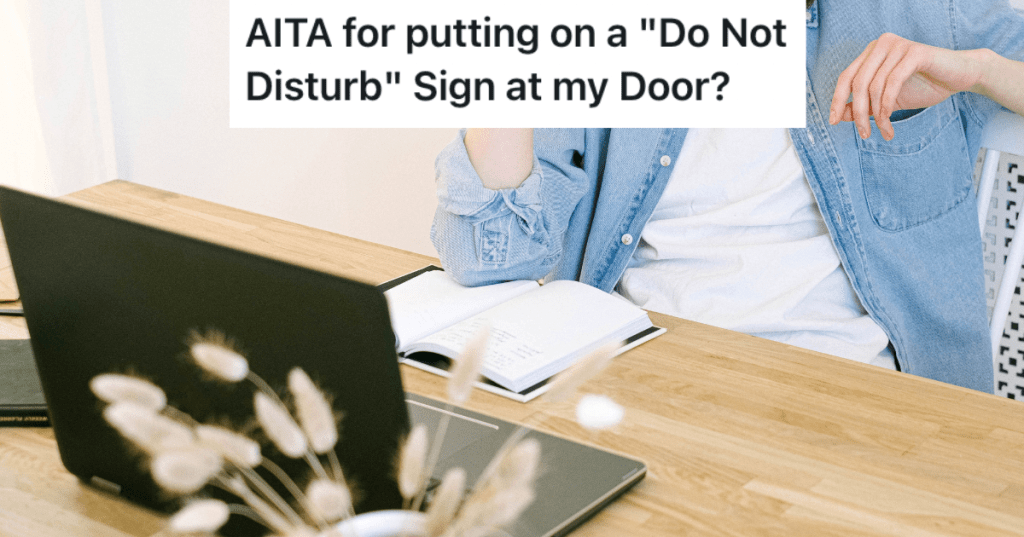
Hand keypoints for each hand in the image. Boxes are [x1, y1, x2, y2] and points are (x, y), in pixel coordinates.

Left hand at [829, 33, 985, 140]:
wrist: (960, 76)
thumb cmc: (923, 85)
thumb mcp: (887, 100)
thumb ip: (863, 105)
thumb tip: (839, 115)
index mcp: (871, 53)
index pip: (846, 77)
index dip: (838, 100)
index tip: (834, 122)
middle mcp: (881, 45)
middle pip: (857, 84)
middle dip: (858, 113)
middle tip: (864, 135)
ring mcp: (897, 46)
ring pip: (874, 86)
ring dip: (877, 115)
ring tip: (885, 131)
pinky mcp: (914, 52)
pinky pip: (892, 83)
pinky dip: (887, 105)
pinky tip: (890, 120)